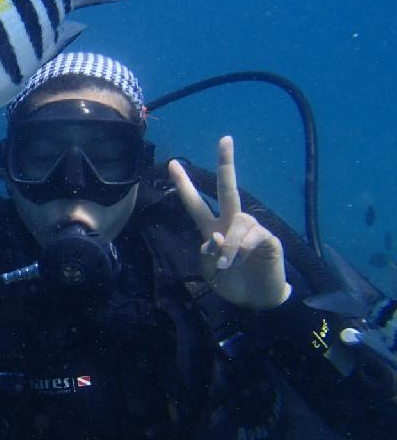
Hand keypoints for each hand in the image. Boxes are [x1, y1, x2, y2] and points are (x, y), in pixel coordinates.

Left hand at [168, 136, 290, 309]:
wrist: (257, 300)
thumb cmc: (231, 283)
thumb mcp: (210, 272)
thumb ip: (207, 253)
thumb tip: (216, 235)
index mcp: (212, 228)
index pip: (195, 203)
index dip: (184, 185)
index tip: (171, 164)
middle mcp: (231, 222)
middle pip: (228, 188)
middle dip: (226, 163)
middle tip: (225, 139)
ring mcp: (251, 228)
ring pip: (236, 223)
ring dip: (229, 246)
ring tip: (229, 265)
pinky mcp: (267, 238)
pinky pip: (251, 237)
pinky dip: (241, 251)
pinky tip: (242, 262)